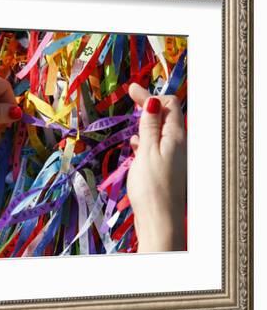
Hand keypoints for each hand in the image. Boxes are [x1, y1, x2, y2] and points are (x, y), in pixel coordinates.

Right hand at [126, 83, 186, 251]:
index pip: (168, 105)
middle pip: (166, 116)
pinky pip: (157, 146)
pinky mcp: (165, 169)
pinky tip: (135, 145)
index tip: (131, 89)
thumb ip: (150, 126)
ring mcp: (173, 157)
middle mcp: (178, 144)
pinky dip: (146, 140)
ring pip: (160, 132)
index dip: (150, 95)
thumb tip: (152, 101)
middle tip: (131, 96)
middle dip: (149, 105)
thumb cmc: (152, 186)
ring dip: (146, 123)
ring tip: (131, 120)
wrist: (159, 220)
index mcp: (176, 136)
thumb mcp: (147, 151)